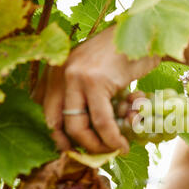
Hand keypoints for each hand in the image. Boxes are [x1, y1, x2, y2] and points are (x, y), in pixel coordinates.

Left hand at [34, 26, 160, 153]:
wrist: (143, 33)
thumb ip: (78, 94)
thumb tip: (75, 130)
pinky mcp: (95, 81)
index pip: (46, 112)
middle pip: (56, 123)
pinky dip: (112, 139)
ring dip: (96, 146)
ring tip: (112, 151)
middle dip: (74, 146)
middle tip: (93, 155)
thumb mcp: (91, 72)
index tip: (73, 149)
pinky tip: (122, 146)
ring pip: (78, 127)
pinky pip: (102, 121)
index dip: (58, 136)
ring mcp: (75, 76)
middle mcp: (58, 72)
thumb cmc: (120, 56)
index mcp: (54, 70)